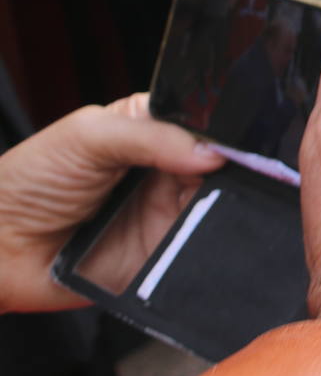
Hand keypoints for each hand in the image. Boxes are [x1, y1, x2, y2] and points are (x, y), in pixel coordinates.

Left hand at [0, 93, 224, 312]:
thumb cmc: (28, 182)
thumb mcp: (88, 136)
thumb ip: (151, 135)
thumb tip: (212, 152)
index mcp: (151, 129)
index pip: (204, 122)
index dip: (223, 130)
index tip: (236, 140)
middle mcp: (166, 169)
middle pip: (221, 164)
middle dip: (232, 167)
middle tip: (232, 171)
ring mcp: (168, 212)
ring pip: (219, 203)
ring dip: (224, 203)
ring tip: (216, 201)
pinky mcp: (165, 253)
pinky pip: (201, 246)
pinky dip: (210, 240)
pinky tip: (206, 231)